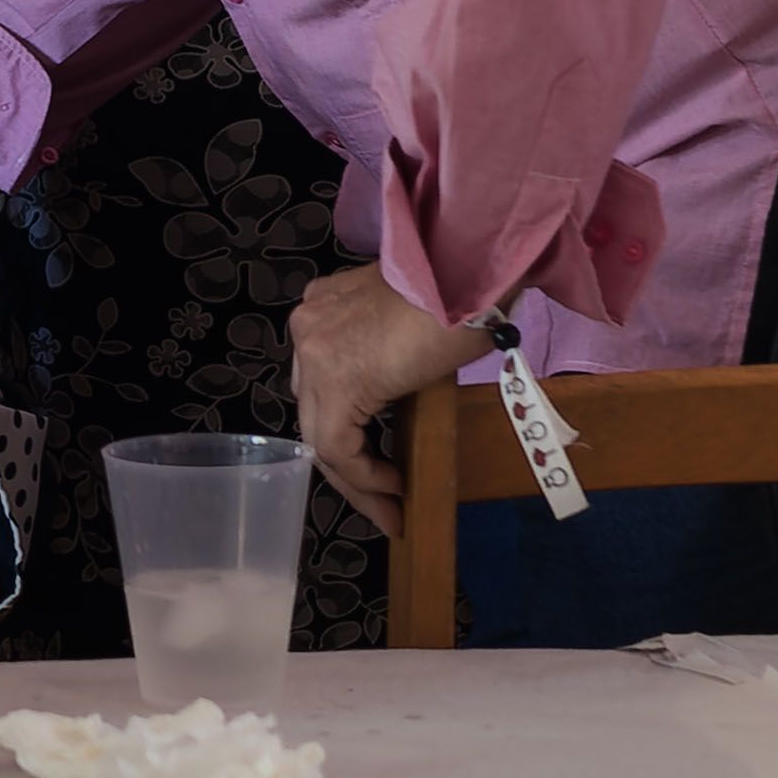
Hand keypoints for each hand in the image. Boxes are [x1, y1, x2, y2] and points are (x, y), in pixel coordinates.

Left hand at [291, 263, 485, 517]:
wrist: (470, 267)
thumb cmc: (462, 290)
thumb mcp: (414, 322)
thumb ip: (392, 352)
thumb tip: (406, 390)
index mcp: (324, 309)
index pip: (323, 388)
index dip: (350, 431)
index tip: (383, 464)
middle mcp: (308, 328)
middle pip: (315, 414)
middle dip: (350, 465)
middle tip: (385, 502)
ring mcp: (315, 351)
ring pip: (319, 436)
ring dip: (357, 481)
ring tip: (391, 509)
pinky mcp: (336, 378)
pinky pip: (336, 445)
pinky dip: (364, 475)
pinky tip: (395, 489)